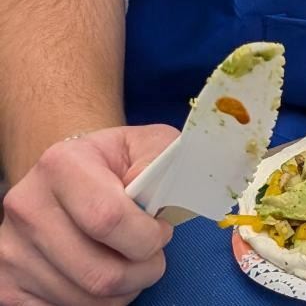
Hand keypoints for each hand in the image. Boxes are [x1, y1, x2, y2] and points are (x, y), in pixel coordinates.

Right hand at [0, 125, 177, 305]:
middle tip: (153, 258)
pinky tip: (103, 277)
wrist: (65, 175)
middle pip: (98, 272)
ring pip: (83, 300)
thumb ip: (160, 158)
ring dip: (121, 291)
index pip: (108, 219)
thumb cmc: (113, 163)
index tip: (161, 232)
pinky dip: (94, 304)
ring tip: (131, 264)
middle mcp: (28, 207)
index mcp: (61, 164)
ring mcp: (11, 250)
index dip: (147, 236)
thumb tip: (155, 190)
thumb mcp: (145, 143)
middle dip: (142, 272)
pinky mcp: (6, 283)